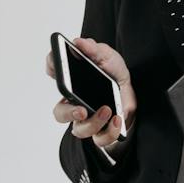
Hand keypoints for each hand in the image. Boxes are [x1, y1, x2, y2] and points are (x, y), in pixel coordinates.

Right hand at [47, 37, 137, 152]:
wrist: (132, 95)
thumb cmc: (114, 76)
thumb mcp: (108, 58)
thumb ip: (95, 50)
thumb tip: (79, 43)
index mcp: (72, 83)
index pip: (55, 74)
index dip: (51, 68)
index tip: (55, 66)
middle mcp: (75, 103)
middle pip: (60, 113)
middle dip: (68, 113)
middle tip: (81, 109)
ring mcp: (88, 120)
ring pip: (80, 130)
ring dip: (93, 122)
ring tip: (107, 110)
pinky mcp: (102, 132)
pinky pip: (101, 139)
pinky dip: (109, 131)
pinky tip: (117, 119)